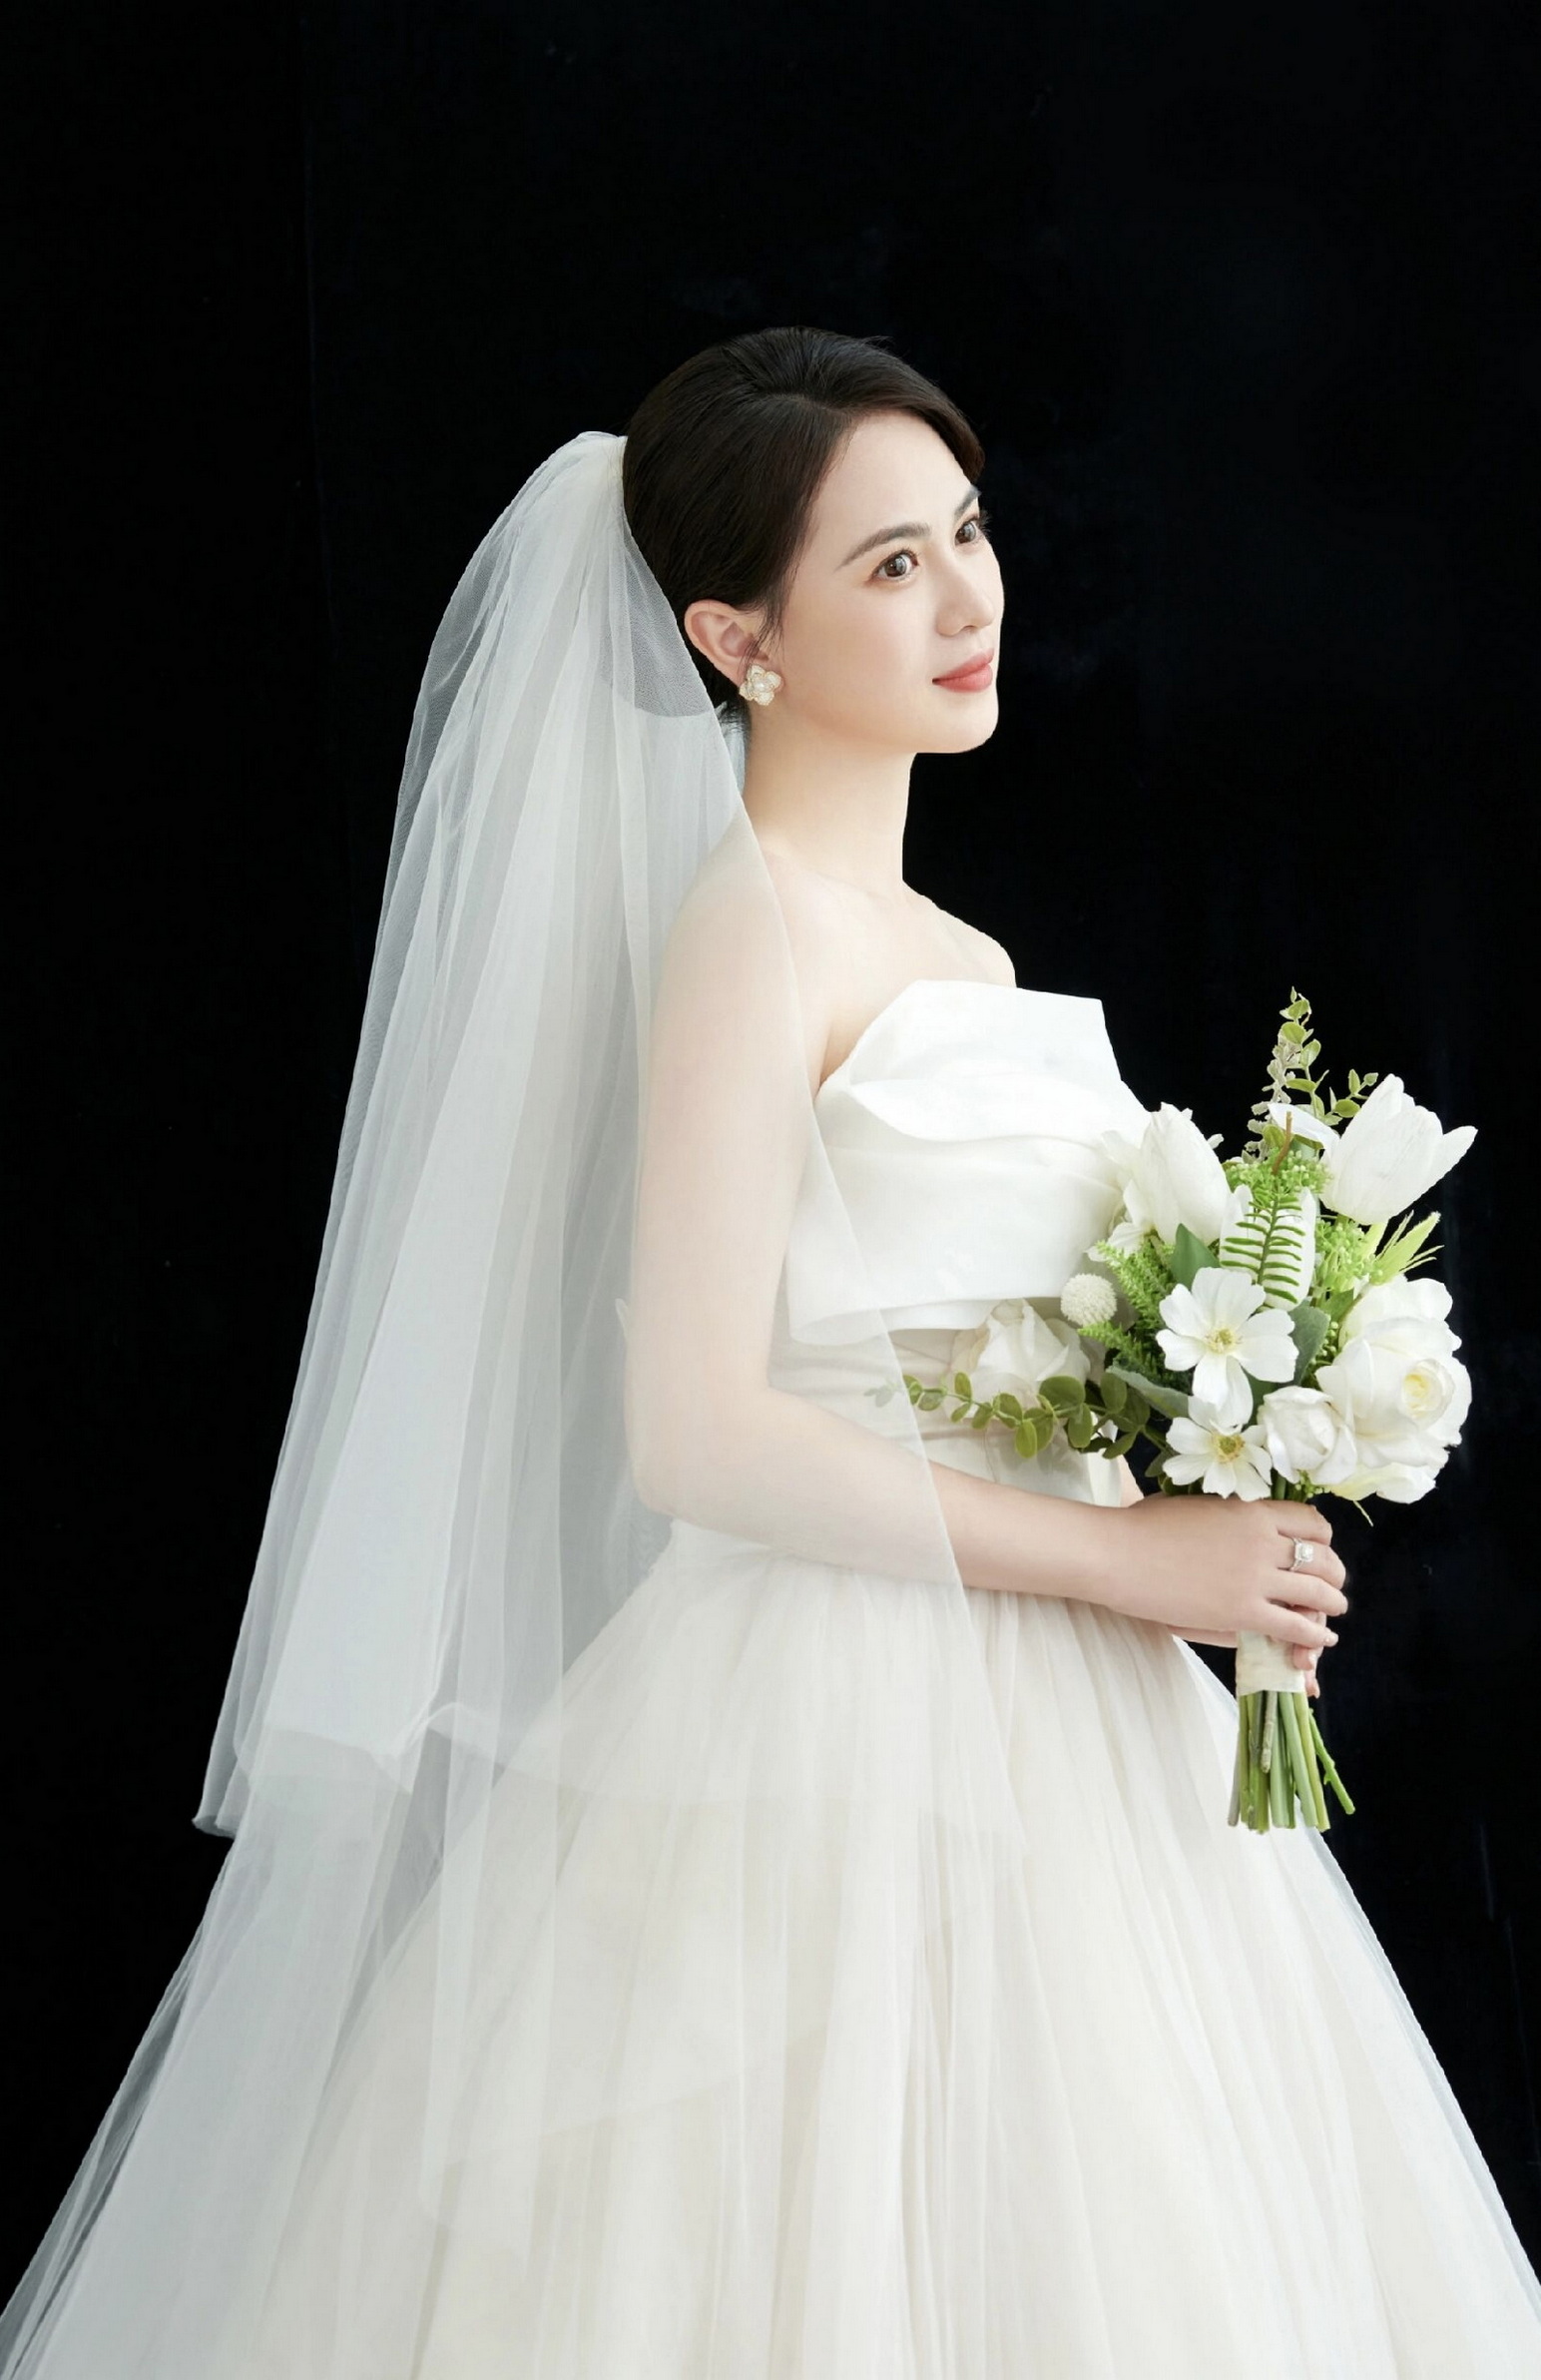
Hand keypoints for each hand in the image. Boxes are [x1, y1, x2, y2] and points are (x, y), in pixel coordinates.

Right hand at [1102, 1493, 1347, 1676]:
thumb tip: (1245, 1526)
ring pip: (1317, 1593)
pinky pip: (1295, 1625)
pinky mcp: (1243, 1612)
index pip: (1312, 1522)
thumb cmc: (1143, 1525)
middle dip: (1333, 1575)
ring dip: (1331, 1605)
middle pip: (1322, 1558)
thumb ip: (1231, 1518)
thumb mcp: (1198, 1507)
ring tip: (1332, 1612)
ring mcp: (1256, 1578)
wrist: (1118, 1553)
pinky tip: (1319, 1639)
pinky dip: (1314, 1635)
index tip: (1319, 1550)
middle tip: (1331, 1586)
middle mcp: (1263, 1541)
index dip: (1323, 1540)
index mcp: (1252, 1511)